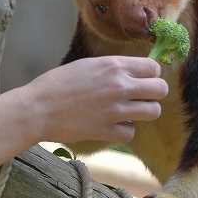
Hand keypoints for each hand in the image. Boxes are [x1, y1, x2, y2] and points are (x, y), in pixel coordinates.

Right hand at [22, 56, 167, 144]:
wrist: (37, 109)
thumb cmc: (58, 84)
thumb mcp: (88, 65)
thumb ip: (113, 68)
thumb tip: (135, 72)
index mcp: (113, 66)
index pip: (153, 68)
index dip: (151, 75)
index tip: (144, 80)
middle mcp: (118, 86)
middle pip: (160, 89)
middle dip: (155, 93)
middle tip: (143, 97)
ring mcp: (114, 110)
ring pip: (153, 112)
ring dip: (144, 113)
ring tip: (131, 112)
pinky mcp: (106, 131)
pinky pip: (132, 132)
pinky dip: (125, 130)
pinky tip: (113, 125)